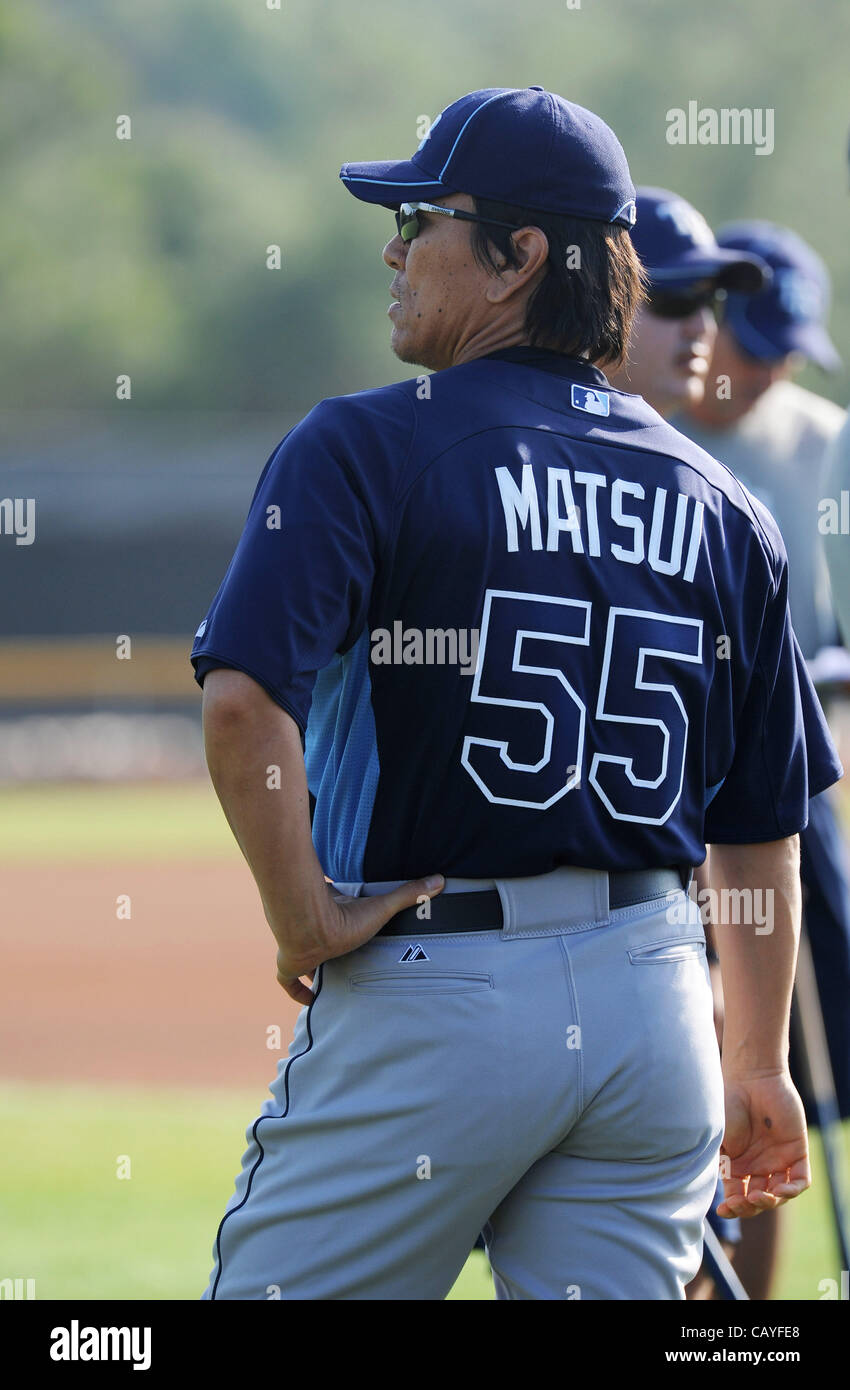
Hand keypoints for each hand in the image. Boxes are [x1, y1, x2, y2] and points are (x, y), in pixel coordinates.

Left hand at [275, 874, 444, 1004]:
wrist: (308, 926)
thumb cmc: (342, 916)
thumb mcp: (380, 907)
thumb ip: (407, 894)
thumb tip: (440, 880)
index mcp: (334, 916)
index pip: (336, 917)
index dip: (343, 925)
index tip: (351, 933)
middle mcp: (314, 931)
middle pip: (321, 940)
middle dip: (330, 951)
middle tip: (345, 963)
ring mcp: (299, 948)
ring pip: (304, 959)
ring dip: (314, 969)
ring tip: (332, 983)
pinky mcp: (288, 965)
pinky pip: (287, 981)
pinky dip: (297, 992)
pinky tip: (311, 1003)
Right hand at [717, 1069, 810, 1218]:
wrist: (750, 1078)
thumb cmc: (728, 1104)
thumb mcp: (717, 1138)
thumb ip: (719, 1164)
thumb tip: (712, 1191)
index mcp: (736, 1165)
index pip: (737, 1197)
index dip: (732, 1208)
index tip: (724, 1209)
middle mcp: (757, 1166)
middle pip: (758, 1200)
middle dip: (751, 1207)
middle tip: (744, 1200)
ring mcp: (777, 1160)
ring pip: (779, 1194)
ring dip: (771, 1201)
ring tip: (762, 1195)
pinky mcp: (796, 1152)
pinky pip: (799, 1180)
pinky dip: (792, 1190)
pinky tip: (781, 1190)